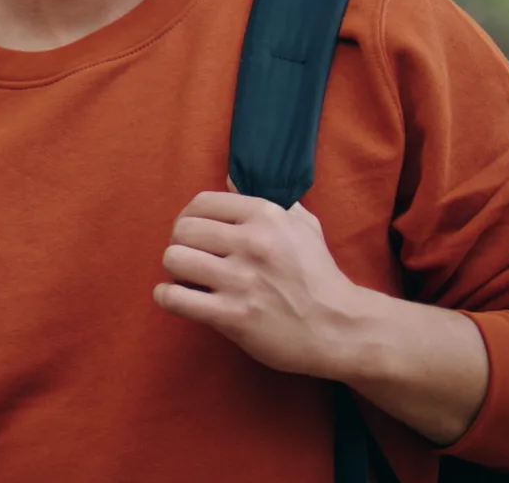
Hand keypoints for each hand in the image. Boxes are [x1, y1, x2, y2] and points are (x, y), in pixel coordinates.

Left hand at [153, 187, 374, 379]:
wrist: (340, 329)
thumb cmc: (319, 277)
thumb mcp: (304, 227)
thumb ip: (269, 201)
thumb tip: (229, 179)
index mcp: (266, 216)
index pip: (201, 202)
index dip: (189, 217)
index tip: (193, 233)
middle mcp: (252, 243)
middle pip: (182, 230)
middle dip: (180, 244)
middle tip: (190, 258)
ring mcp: (241, 280)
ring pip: (175, 259)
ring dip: (175, 271)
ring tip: (187, 279)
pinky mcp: (233, 316)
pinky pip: (176, 298)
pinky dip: (167, 297)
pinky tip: (176, 298)